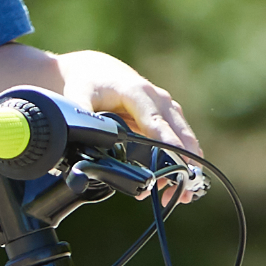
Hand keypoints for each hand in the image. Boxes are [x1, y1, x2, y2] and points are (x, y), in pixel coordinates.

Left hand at [51, 49, 203, 203]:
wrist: (95, 69)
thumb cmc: (88, 82)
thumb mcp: (79, 95)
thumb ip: (82, 116)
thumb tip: (84, 138)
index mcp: (137, 91)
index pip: (155, 121)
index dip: (169, 143)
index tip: (181, 163)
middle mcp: (157, 98)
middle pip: (177, 132)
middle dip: (184, 161)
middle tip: (184, 192)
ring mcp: (165, 106)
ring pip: (183, 138)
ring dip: (185, 165)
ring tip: (180, 196)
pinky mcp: (166, 116)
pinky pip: (179, 139)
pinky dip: (182, 160)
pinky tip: (179, 183)